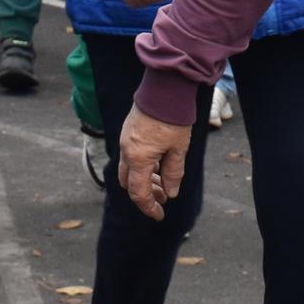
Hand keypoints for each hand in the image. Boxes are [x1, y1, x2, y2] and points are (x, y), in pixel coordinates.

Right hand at [116, 106, 192, 220]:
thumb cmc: (173, 118)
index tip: (159, 215)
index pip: (138, 192)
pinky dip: (142, 165)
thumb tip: (170, 193)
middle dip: (145, 194)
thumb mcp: (178, 149)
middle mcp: (127, 151)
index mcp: (138, 159)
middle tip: (164, 197)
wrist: (164, 88)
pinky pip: (130, 155)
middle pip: (129, 183)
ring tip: (165, 181)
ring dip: (144, 179)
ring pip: (129, 169)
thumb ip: (173, 174)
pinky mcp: (128, 131)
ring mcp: (125, 140)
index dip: (149, 207)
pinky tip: (159, 163)